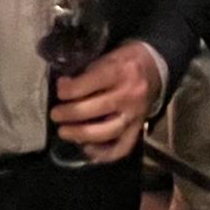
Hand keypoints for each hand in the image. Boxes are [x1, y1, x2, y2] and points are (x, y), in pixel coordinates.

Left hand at [49, 41, 162, 163]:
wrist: (154, 67)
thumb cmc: (124, 61)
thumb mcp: (106, 57)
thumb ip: (86, 73)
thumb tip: (63, 87)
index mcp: (120, 71)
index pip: (89, 84)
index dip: (68, 90)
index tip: (59, 91)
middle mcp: (129, 95)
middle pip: (95, 110)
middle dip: (69, 114)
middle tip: (55, 114)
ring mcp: (135, 114)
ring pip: (107, 131)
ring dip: (81, 134)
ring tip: (64, 132)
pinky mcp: (138, 127)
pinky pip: (123, 147)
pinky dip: (104, 153)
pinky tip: (87, 149)